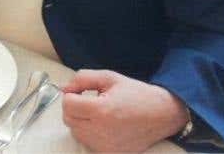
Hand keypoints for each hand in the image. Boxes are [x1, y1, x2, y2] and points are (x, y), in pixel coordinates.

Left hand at [61, 69, 187, 152]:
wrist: (161, 114)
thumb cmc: (135, 93)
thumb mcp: (108, 77)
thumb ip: (82, 79)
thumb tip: (62, 88)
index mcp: (101, 110)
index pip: (67, 105)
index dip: (71, 95)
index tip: (81, 93)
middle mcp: (102, 131)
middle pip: (68, 119)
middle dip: (74, 108)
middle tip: (90, 101)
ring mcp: (106, 146)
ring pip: (76, 132)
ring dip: (81, 121)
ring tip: (98, 113)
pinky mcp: (111, 153)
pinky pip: (88, 143)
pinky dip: (90, 134)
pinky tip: (103, 125)